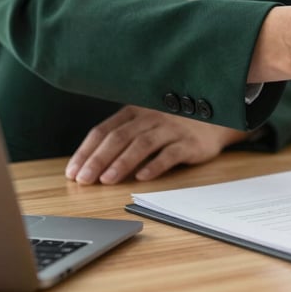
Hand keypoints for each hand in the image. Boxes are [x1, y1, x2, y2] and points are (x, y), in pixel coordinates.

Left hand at [65, 105, 249, 183]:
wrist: (217, 120)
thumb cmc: (174, 124)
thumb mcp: (147, 122)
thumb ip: (124, 135)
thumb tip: (91, 163)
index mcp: (136, 111)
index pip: (105, 130)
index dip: (87, 151)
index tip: (74, 171)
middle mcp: (152, 117)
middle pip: (120, 137)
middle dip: (99, 159)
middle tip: (84, 179)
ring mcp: (172, 128)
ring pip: (142, 144)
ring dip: (122, 162)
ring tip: (107, 180)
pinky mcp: (190, 142)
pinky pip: (171, 153)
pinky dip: (155, 165)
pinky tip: (142, 177)